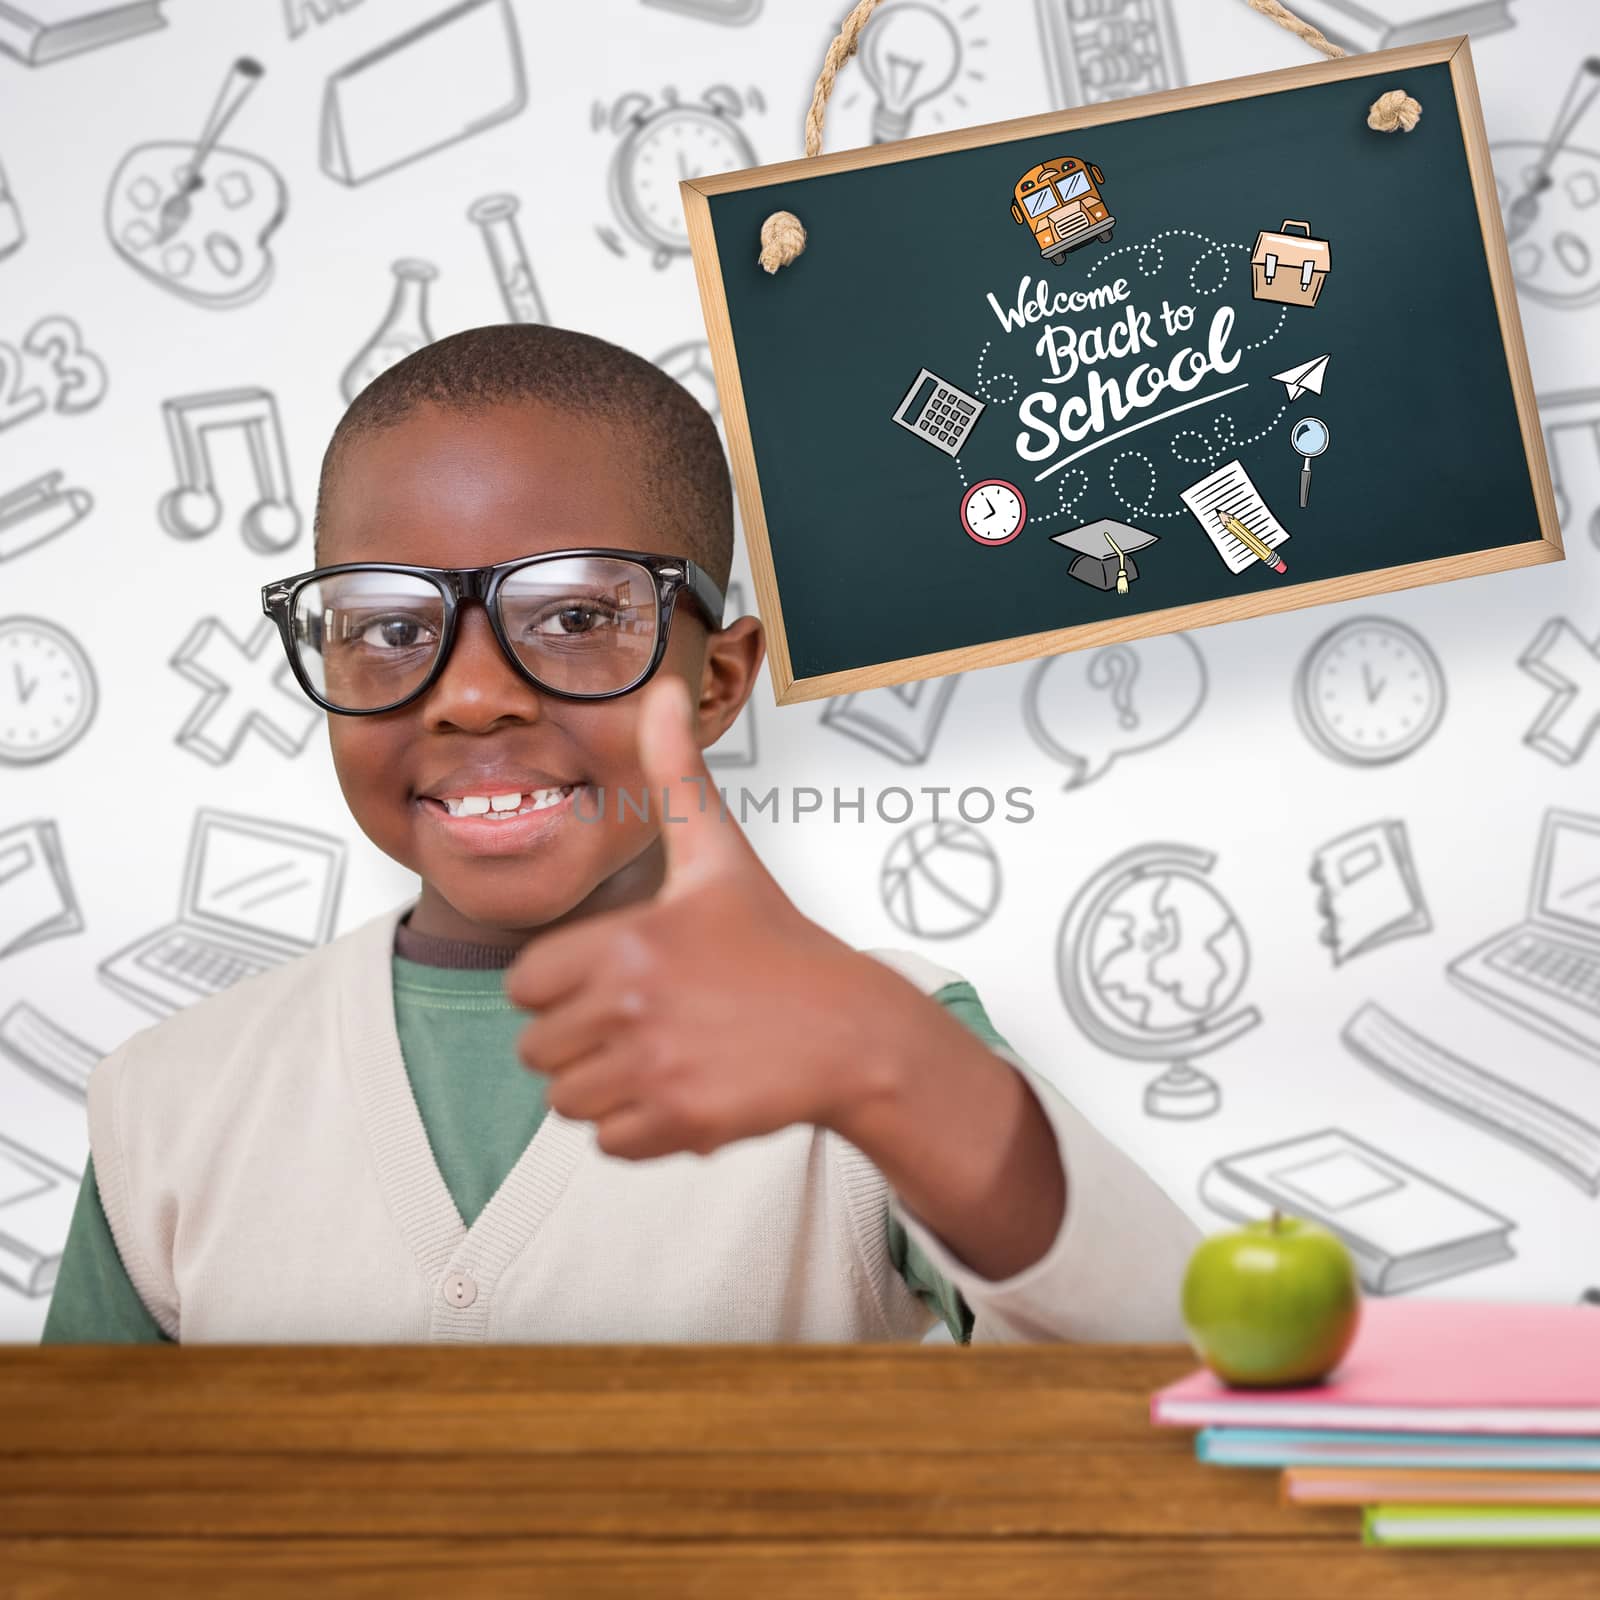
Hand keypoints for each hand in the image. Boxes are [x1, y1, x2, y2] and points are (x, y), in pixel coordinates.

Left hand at [505, 674, 928, 1160]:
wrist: (852, 1030)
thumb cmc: (779, 945)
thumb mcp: (720, 855)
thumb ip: (676, 776)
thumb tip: (662, 690)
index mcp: (624, 942)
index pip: (523, 985)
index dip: (562, 982)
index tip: (616, 975)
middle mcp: (629, 1008)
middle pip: (538, 1048)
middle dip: (582, 1039)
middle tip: (648, 1018)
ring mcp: (654, 1072)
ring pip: (566, 1101)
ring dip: (606, 1085)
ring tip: (664, 1053)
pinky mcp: (678, 1125)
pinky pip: (608, 1143)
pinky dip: (638, 1128)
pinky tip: (683, 1088)